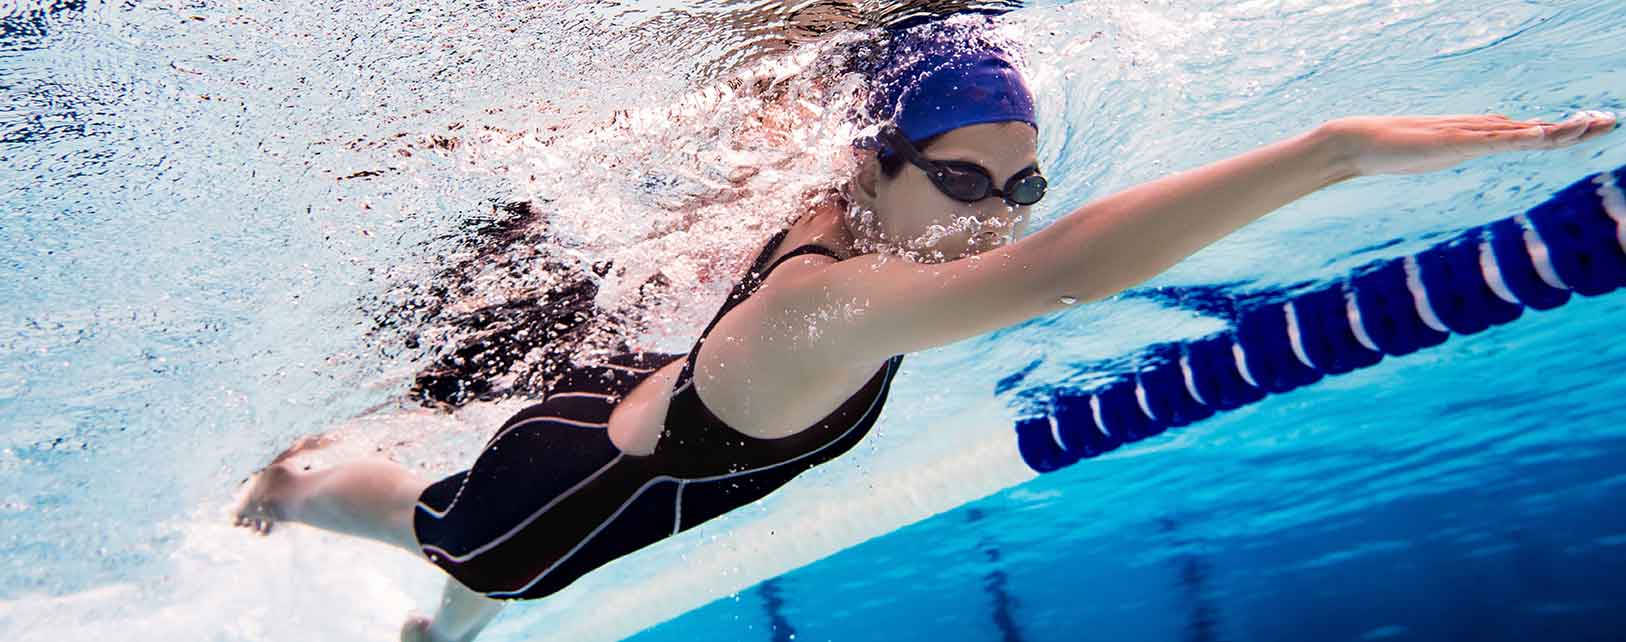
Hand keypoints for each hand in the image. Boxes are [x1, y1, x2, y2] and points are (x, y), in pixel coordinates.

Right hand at [1328, 111, 1618, 176]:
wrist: (1361, 141)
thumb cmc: (1393, 150)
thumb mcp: (1434, 155)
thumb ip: (1455, 150)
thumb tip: (1468, 149)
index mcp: (1479, 136)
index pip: (1531, 133)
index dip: (1565, 129)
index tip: (1594, 125)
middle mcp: (1480, 130)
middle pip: (1538, 129)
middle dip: (1577, 126)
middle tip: (1611, 120)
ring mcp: (1469, 134)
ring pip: (1524, 132)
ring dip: (1561, 129)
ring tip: (1592, 123)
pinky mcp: (1455, 141)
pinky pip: (1495, 140)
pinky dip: (1523, 136)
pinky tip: (1543, 133)